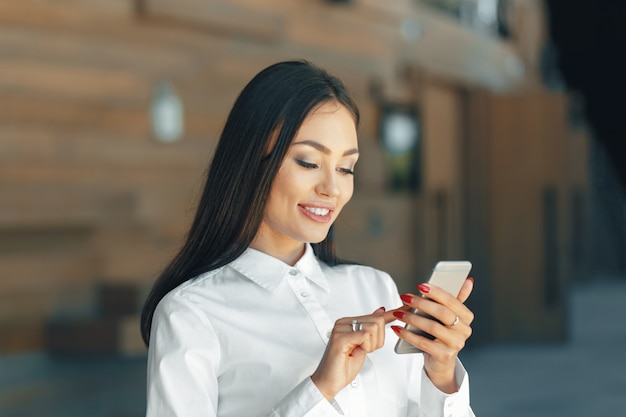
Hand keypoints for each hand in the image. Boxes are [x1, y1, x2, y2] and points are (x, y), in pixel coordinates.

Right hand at [311, 307, 393, 400]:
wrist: (328, 381)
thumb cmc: (343, 367)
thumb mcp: (363, 346)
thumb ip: (370, 330)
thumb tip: (380, 312)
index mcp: (349, 322)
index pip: (376, 315)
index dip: (394, 313)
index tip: (407, 307)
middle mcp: (344, 322)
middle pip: (378, 320)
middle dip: (378, 340)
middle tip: (364, 349)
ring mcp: (341, 328)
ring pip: (373, 328)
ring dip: (371, 345)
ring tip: (358, 351)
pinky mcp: (340, 337)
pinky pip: (365, 335)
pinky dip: (365, 347)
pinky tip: (354, 352)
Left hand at [391, 278, 473, 392]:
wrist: (440, 362)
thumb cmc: (441, 334)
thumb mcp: (448, 316)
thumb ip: (455, 298)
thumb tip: (467, 280)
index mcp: (466, 317)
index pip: (452, 301)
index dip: (436, 292)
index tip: (420, 285)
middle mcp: (464, 330)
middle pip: (442, 313)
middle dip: (421, 303)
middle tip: (405, 297)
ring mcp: (455, 344)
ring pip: (432, 327)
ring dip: (412, 318)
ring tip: (398, 313)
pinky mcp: (444, 355)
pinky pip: (423, 343)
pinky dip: (408, 335)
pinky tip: (397, 328)